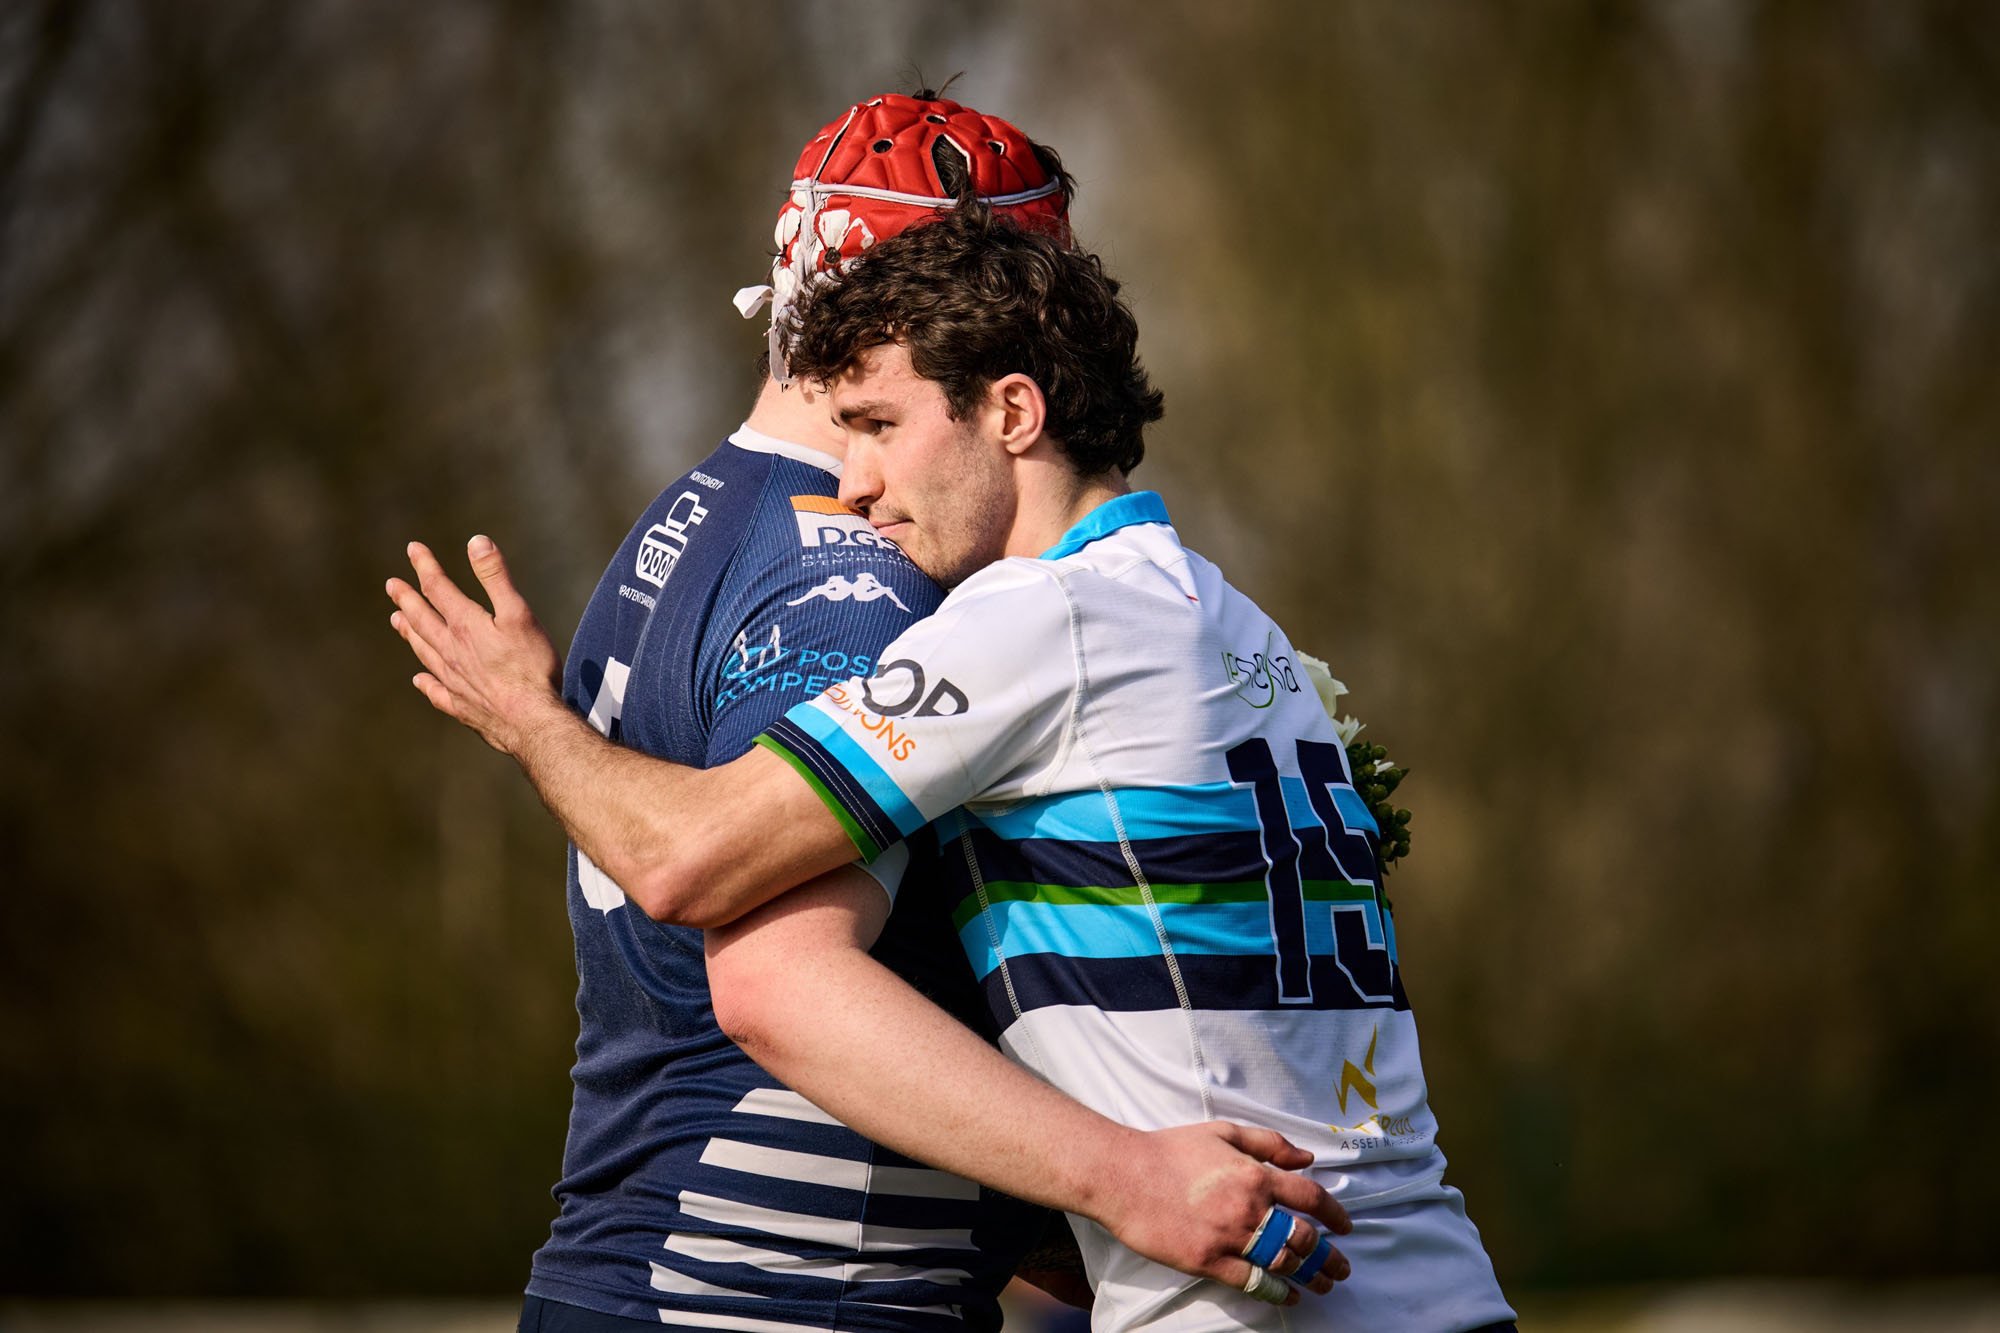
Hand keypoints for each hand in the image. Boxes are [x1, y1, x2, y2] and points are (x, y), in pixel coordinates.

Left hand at [386, 536, 564, 754]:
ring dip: (410, 634)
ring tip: (397, 621)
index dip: (424, 566)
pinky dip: (426, 683)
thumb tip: (476, 541)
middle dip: (407, 599)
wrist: (530, 721)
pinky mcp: (461, 706)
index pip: (438, 588)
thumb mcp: (518, 614)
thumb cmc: (530, 666)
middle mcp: (451, 652)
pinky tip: (420, 680)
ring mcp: (453, 681)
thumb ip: (495, 577)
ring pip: (424, 652)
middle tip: (392, 586)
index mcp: (465, 626)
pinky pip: (436, 692)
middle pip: (422, 620)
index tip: (413, 548)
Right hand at [1092, 1122, 1350, 1304]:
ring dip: (1310, 1276)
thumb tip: (1307, 1158)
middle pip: (1304, 1238)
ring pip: (1284, 1262)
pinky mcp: (1207, 1261)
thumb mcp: (1223, 1132)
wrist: (1124, 1174)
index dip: (1335, 1214)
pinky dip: (1275, 1291)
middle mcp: (1248, 1208)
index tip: (1346, 1226)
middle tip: (1342, 1267)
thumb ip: (1268, 1143)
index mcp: (1254, 1174)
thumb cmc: (1170, 1149)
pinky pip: (1251, 1282)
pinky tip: (1287, 1295)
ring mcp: (1228, 1237)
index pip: (1310, 1197)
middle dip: (1330, 1256)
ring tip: (1323, 1285)